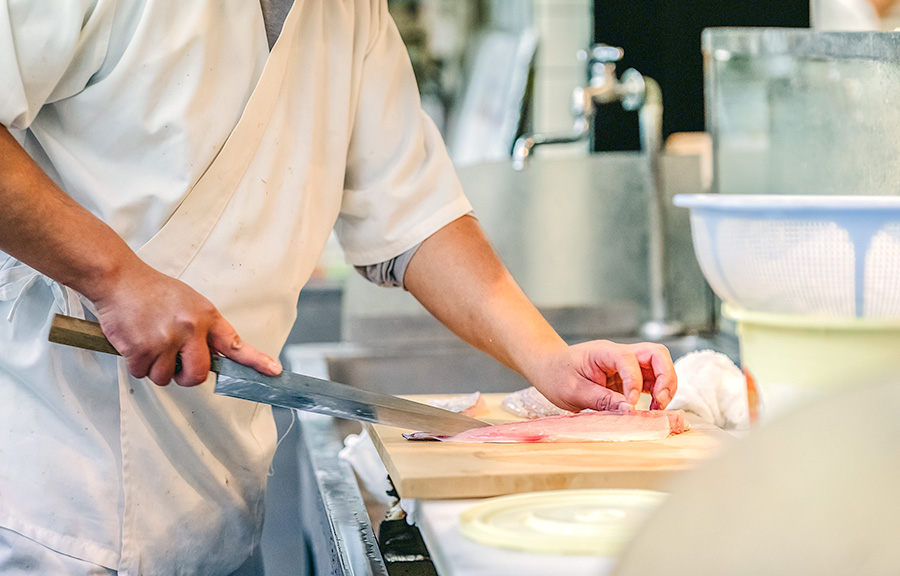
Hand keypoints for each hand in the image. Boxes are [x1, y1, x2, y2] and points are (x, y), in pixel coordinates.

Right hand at [89, 260, 280, 386]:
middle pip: (198, 374)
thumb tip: (207, 355)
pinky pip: (142, 373)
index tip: (274, 371)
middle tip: (174, 366)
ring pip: (165, 377)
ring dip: (155, 369)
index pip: (235, 343)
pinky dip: (136, 365)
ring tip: (148, 343)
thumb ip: (201, 328)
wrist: (120, 278)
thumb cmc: (153, 291)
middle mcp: (191, 329)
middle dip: (185, 377)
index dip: (256, 361)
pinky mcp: (142, 348)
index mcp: (206, 317)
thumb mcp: (189, 302)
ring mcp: (167, 340)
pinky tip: (133, 343)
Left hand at [530, 340, 676, 411]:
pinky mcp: (628, 375)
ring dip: (665, 386)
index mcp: (603, 352)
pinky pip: (651, 379)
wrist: (549, 368)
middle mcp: (619, 353)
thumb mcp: (574, 392)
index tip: (631, 404)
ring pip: (659, 365)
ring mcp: (626, 363)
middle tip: (660, 402)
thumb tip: (629, 412)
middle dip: (665, 377)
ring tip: (657, 409)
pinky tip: (652, 408)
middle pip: (656, 354)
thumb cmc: (557, 375)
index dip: (634, 382)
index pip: (629, 360)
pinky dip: (657, 392)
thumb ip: (602, 401)